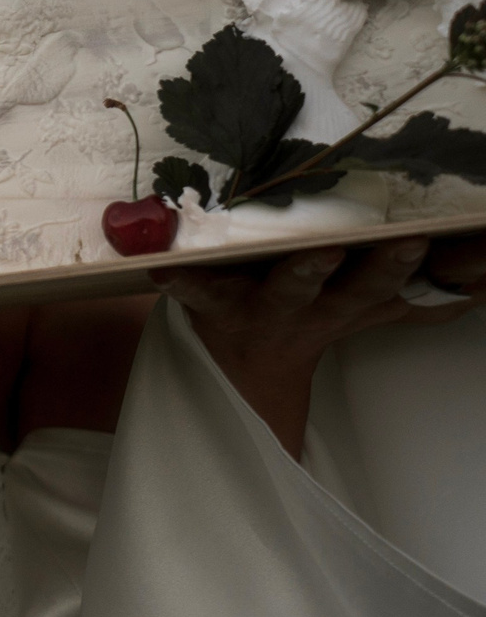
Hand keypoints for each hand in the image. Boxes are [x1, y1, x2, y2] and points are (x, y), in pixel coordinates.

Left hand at [153, 234, 475, 455]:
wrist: (239, 371)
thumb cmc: (308, 318)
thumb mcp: (365, 309)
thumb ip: (418, 295)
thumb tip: (479, 281)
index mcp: (343, 305)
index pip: (388, 288)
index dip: (411, 269)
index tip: (432, 245)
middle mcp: (308, 308)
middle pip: (352, 291)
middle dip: (380, 271)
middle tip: (404, 246)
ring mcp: (260, 307)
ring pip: (289, 289)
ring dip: (306, 270)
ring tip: (320, 251)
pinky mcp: (208, 305)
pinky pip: (193, 290)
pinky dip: (178, 279)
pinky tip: (162, 265)